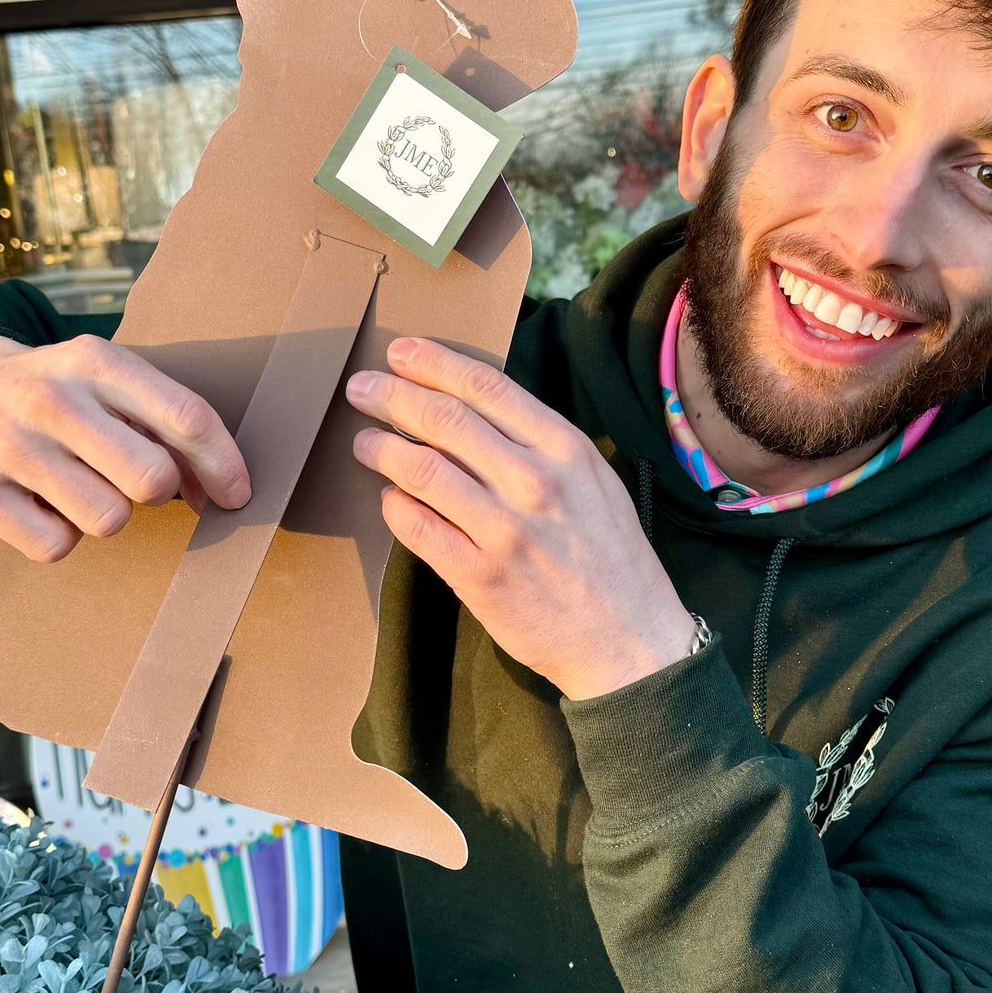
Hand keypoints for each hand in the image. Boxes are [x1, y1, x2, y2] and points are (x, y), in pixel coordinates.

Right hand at [0, 334, 250, 563]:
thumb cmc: (60, 395)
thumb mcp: (110, 383)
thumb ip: (168, 427)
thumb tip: (224, 492)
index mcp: (96, 362)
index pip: (185, 417)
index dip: (224, 465)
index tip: (235, 494)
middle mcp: (50, 399)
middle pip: (151, 478)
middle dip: (159, 490)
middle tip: (137, 481)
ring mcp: (8, 445)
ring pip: (108, 520)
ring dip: (108, 513)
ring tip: (82, 485)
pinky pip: (56, 547)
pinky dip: (61, 536)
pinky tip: (44, 504)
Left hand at [347, 337, 694, 699]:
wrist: (629, 640)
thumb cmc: (612, 557)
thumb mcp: (595, 482)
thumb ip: (542, 444)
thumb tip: (478, 411)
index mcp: (565, 449)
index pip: (486, 386)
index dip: (434, 363)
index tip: (402, 351)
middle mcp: (533, 482)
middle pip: (444, 419)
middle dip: (392, 395)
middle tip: (362, 387)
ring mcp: (504, 530)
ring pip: (419, 469)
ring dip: (381, 448)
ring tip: (364, 442)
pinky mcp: (478, 576)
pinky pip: (416, 527)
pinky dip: (394, 506)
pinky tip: (390, 498)